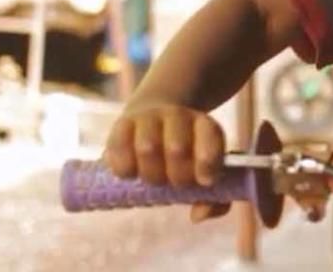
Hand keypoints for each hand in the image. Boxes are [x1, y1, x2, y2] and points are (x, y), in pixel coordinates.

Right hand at [104, 104, 230, 222]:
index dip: (208, 162)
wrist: (152, 121)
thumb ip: (214, 200)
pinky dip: (124, 168)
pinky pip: (119, 146)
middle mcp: (179, 116)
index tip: (204, 182)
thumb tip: (198, 216)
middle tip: (174, 183)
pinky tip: (129, 174)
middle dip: (177, 176)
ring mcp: (150, 117)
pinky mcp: (123, 123)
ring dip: (150, 174)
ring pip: (148, 148)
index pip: (211, 137)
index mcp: (205, 126)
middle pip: (177, 149)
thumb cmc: (185, 158)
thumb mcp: (205, 174)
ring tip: (152, 180)